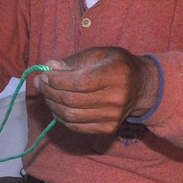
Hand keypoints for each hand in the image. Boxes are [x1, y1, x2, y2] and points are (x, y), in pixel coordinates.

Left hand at [34, 47, 157, 134]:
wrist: (142, 86)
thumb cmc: (116, 65)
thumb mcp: (99, 54)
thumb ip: (74, 61)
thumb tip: (50, 67)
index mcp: (116, 74)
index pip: (79, 82)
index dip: (57, 80)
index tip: (44, 75)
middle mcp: (117, 98)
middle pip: (72, 100)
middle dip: (50, 91)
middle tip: (40, 83)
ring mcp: (113, 117)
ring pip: (71, 116)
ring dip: (52, 104)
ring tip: (46, 93)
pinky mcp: (108, 129)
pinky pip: (77, 127)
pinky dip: (61, 117)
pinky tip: (56, 106)